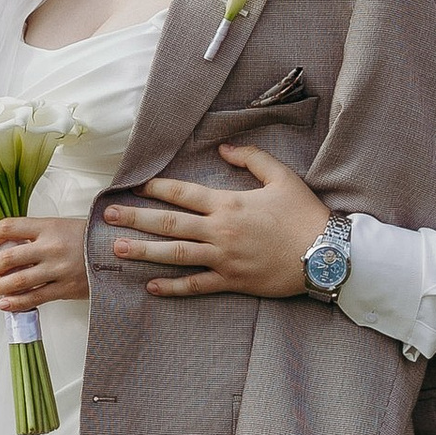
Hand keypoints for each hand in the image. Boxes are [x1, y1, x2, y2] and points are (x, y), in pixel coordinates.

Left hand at [0, 217, 91, 311]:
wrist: (119, 253)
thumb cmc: (89, 238)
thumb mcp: (62, 226)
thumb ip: (36, 234)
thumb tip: (6, 246)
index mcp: (48, 226)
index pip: (8, 227)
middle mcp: (50, 247)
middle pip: (7, 258)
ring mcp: (57, 270)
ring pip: (17, 282)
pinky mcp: (65, 289)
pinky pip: (34, 298)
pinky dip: (14, 303)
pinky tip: (3, 305)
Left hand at [102, 146, 329, 298]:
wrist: (327, 254)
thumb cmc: (305, 214)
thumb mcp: (282, 177)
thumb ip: (251, 158)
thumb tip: (223, 148)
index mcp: (229, 203)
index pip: (183, 193)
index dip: (156, 188)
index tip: (135, 186)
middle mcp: (220, 231)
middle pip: (169, 224)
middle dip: (136, 219)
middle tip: (108, 217)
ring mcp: (224, 259)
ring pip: (176, 255)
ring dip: (144, 252)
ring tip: (117, 249)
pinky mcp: (233, 282)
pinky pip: (197, 286)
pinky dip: (173, 287)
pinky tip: (151, 286)